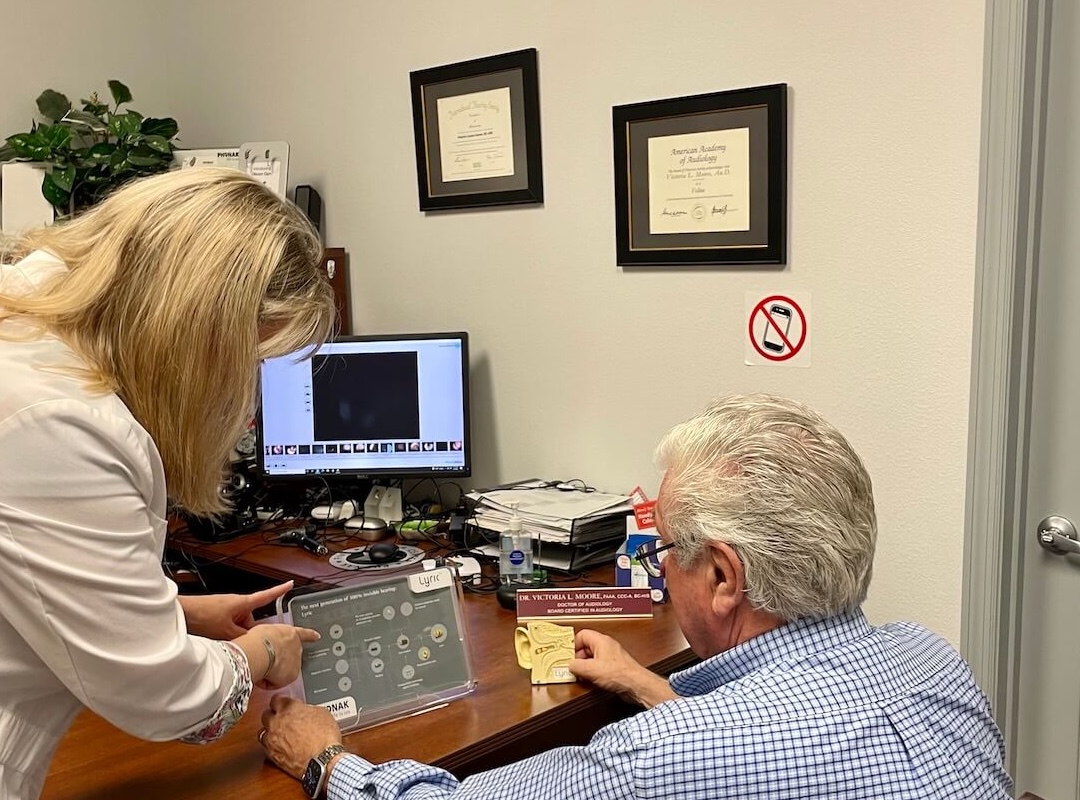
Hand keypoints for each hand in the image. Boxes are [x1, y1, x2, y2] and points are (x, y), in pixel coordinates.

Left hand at [180, 582, 294, 639]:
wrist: (181, 614)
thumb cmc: (203, 615)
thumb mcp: (227, 631)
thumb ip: (243, 638)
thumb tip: (253, 644)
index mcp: (243, 603)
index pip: (267, 596)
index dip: (280, 591)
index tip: (291, 584)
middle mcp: (237, 606)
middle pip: (251, 622)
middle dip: (247, 634)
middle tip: (241, 644)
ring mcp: (227, 612)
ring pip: (239, 627)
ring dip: (234, 637)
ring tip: (224, 643)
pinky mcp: (217, 618)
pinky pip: (228, 628)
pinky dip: (225, 636)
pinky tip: (217, 643)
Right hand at [252, 624, 320, 689]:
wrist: (261, 651)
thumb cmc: (259, 639)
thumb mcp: (266, 631)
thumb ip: (272, 637)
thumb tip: (267, 644)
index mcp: (291, 633)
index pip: (304, 634)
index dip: (311, 635)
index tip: (317, 636)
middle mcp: (297, 647)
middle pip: (291, 656)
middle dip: (281, 660)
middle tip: (267, 661)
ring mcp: (296, 662)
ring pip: (284, 670)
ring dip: (274, 672)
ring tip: (261, 666)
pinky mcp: (292, 675)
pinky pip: (278, 682)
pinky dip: (270, 682)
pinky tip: (262, 675)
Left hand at [259, 694, 342, 779]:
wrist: (323, 760)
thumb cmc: (324, 737)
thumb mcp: (322, 713)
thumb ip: (307, 709)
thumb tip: (304, 711)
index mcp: (288, 708)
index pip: (276, 699)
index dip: (281, 701)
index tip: (283, 703)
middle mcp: (276, 722)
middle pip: (266, 714)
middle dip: (273, 715)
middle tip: (282, 718)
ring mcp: (272, 739)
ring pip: (262, 731)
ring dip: (269, 731)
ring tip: (279, 733)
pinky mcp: (271, 755)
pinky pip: (265, 747)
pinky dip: (271, 746)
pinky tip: (280, 746)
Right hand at [568, 629, 677, 707]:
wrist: (636, 685)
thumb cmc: (619, 673)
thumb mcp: (591, 669)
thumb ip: (576, 666)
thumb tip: (569, 665)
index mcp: (601, 641)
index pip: (582, 635)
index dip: (573, 644)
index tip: (566, 654)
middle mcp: (606, 646)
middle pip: (586, 646)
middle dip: (577, 657)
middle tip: (571, 666)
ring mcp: (611, 657)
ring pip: (592, 657)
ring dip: (584, 666)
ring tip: (579, 675)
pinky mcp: (614, 667)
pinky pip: (598, 666)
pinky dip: (592, 671)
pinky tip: (590, 679)